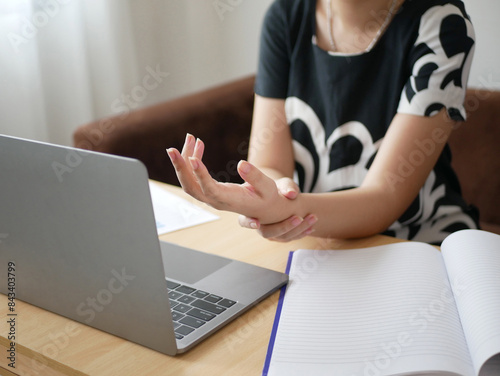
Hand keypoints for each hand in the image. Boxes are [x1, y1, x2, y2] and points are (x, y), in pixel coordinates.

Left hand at [166, 134, 297, 223]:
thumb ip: (256, 177)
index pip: (210, 190)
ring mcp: (210, 196)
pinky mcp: (209, 190)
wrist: (266, 208)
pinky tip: (198, 144)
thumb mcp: (268, 187)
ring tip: (190, 138)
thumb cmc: (268, 197)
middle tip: (171, 149)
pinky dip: (193, 160)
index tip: (192, 158)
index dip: (199, 175)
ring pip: (189, 181)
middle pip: (191, 187)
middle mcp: (216, 201)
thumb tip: (241, 164)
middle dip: (180, 168)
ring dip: (185, 160)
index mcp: (230, 201)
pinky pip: (195, 177)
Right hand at [238, 178, 317, 241]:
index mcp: (250, 211)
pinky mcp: (281, 236)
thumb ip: (286, 186)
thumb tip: (292, 194)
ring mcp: (270, 232)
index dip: (249, 222)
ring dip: (298, 229)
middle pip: (267, 233)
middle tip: (298, 218)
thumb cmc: (278, 187)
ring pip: (282, 237)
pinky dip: (302, 233)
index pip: (244, 220)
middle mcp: (258, 225)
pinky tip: (311, 227)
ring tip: (312, 218)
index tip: (256, 223)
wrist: (282, 195)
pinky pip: (290, 238)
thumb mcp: (282, 183)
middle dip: (284, 227)